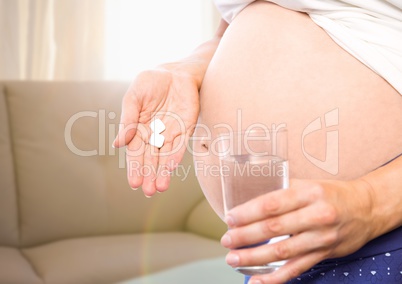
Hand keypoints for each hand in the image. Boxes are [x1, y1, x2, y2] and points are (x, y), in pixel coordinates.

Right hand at [113, 68, 199, 196]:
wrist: (175, 72)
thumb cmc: (151, 83)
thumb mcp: (134, 97)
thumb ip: (128, 119)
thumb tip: (117, 144)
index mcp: (139, 130)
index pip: (136, 153)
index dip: (135, 168)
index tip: (134, 183)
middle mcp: (154, 135)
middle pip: (150, 159)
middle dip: (149, 175)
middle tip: (148, 191)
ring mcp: (170, 133)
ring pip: (165, 157)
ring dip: (162, 172)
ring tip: (160, 187)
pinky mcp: (185, 129)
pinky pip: (180, 144)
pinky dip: (175, 156)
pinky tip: (171, 167)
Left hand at [220, 179, 374, 283]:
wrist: (366, 209)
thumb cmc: (332, 194)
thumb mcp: (309, 184)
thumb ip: (282, 190)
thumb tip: (251, 198)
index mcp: (309, 193)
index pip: (272, 204)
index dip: (248, 213)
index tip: (230, 218)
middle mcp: (316, 216)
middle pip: (274, 228)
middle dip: (245, 236)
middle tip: (226, 240)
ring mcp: (321, 238)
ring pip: (282, 251)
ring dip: (254, 257)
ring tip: (233, 258)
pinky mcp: (324, 255)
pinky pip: (296, 269)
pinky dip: (276, 277)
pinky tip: (257, 280)